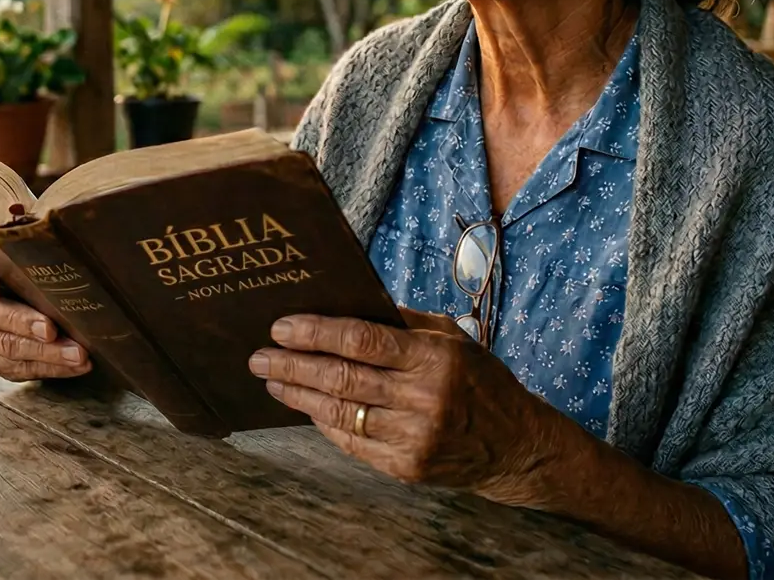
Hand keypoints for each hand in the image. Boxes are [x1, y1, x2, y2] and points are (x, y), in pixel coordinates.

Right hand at [0, 249, 91, 380]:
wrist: (46, 296)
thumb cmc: (42, 263)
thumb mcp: (39, 247)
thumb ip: (42, 240)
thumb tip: (69, 221)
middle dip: (21, 322)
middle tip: (50, 328)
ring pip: (5, 345)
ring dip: (44, 352)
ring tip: (76, 353)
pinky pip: (17, 368)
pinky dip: (49, 367)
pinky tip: (76, 365)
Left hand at [248, 307, 564, 499]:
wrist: (515, 446)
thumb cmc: (478, 381)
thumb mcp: (452, 339)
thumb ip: (402, 323)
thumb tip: (342, 304)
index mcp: (435, 357)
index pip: (362, 341)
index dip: (316, 333)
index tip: (281, 327)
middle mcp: (423, 398)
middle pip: (342, 378)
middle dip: (293, 365)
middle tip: (258, 357)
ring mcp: (414, 438)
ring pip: (340, 413)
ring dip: (299, 395)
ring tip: (273, 381)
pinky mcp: (406, 468)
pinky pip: (351, 443)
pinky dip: (324, 424)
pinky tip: (306, 408)